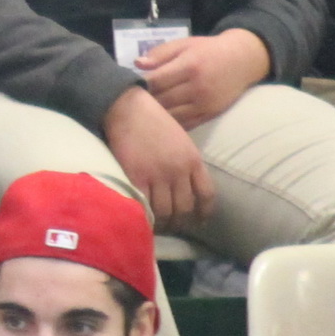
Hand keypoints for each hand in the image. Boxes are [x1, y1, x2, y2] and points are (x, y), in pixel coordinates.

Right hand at [104, 85, 214, 229]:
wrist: (128, 108)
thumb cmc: (153, 120)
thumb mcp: (180, 140)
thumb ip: (185, 163)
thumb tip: (183, 187)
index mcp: (193, 159)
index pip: (206, 194)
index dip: (204, 212)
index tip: (199, 221)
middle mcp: (179, 170)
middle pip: (185, 208)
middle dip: (180, 222)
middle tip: (173, 227)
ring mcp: (158, 175)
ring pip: (166, 211)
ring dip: (162, 223)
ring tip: (157, 226)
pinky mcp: (137, 178)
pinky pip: (145, 206)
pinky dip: (145, 216)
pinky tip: (143, 219)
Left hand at [135, 30, 268, 130]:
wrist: (243, 60)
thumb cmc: (208, 50)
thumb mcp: (185, 44)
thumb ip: (160, 53)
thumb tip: (137, 64)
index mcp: (189, 65)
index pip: (156, 81)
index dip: (139, 86)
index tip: (128, 87)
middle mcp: (197, 87)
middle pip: (161, 101)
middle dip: (144, 103)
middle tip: (130, 103)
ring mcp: (204, 104)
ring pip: (171, 117)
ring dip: (155, 117)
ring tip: (142, 114)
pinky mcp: (209, 115)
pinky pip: (184, 125)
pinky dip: (170, 125)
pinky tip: (159, 122)